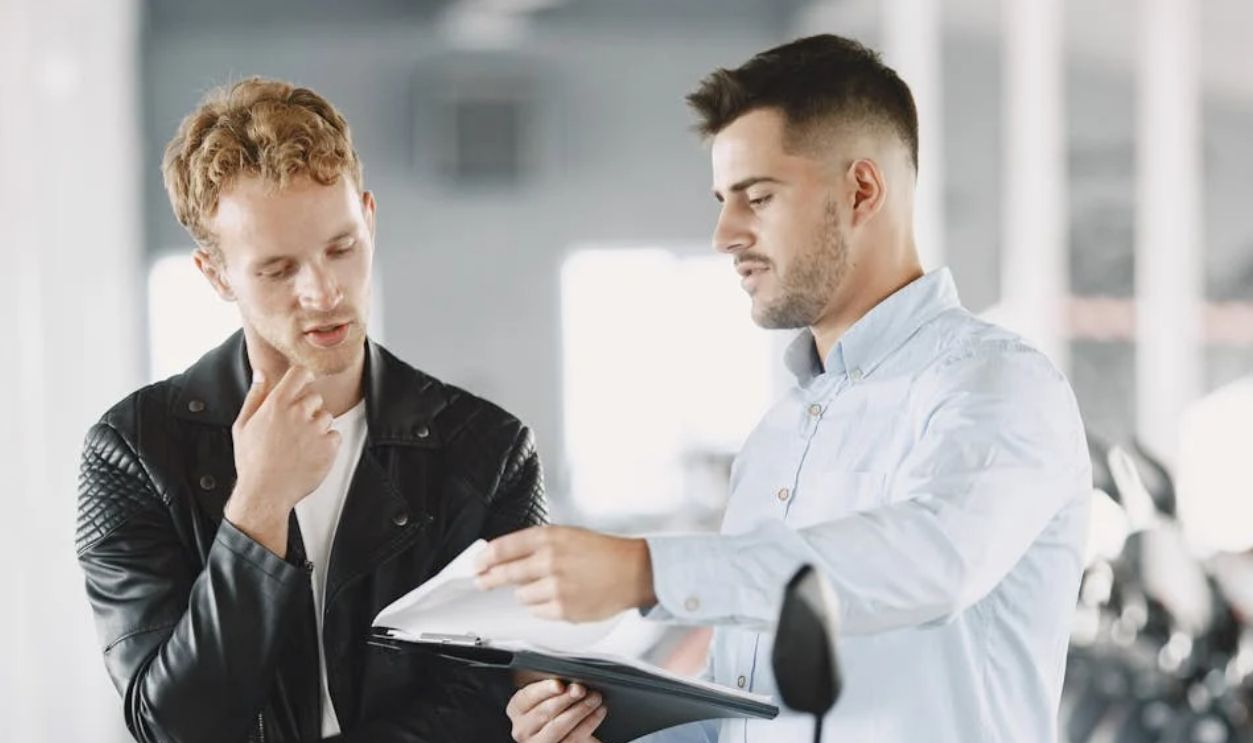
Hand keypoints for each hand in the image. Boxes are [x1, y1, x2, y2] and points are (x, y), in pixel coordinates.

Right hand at [225, 366, 341, 555]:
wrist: (265, 493)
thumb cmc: (252, 462)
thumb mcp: (243, 425)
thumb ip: (255, 396)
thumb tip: (261, 373)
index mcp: (276, 405)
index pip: (300, 374)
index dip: (304, 376)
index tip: (304, 383)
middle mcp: (298, 413)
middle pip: (315, 397)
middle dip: (308, 409)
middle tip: (294, 429)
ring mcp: (315, 430)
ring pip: (326, 417)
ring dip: (317, 427)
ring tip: (300, 446)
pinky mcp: (329, 447)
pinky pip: (335, 435)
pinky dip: (327, 444)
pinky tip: (310, 455)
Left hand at [475, 526, 656, 621]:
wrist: (633, 571)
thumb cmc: (603, 552)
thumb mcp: (568, 535)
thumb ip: (536, 544)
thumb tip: (505, 556)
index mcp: (549, 537)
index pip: (502, 548)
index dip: (485, 558)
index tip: (478, 564)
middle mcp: (550, 560)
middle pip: (504, 573)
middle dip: (490, 579)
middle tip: (483, 581)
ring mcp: (556, 586)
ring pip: (521, 596)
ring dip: (526, 592)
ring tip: (547, 585)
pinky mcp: (564, 609)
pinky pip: (537, 611)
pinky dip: (541, 606)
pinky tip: (557, 597)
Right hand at [507, 679, 605, 742]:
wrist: (565, 732)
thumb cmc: (554, 709)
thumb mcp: (547, 695)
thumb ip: (554, 686)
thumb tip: (570, 679)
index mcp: (517, 709)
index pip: (527, 697)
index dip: (544, 690)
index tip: (559, 684)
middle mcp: (522, 729)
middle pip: (544, 712)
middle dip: (566, 698)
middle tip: (581, 689)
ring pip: (559, 726)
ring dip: (580, 710)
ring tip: (594, 698)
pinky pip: (573, 739)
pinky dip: (589, 723)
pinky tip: (598, 712)